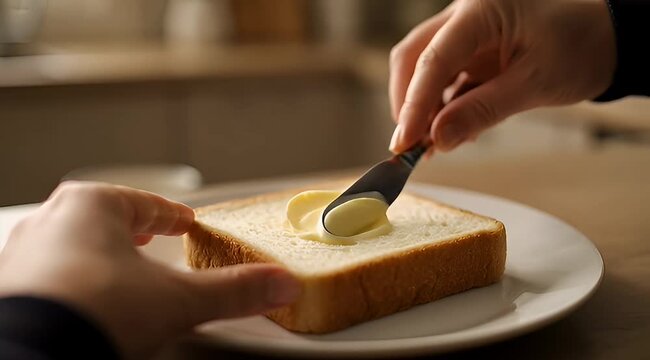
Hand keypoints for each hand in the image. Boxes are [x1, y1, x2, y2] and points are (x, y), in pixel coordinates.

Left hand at [0, 182, 299, 358]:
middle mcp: (51, 223)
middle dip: (129, 229)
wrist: (33, 353)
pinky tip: (83, 303)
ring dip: (96, 254)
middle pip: (101, 217)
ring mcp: (24, 256)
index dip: (171, 214)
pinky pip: (47, 275)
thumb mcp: (179, 300)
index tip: (183, 220)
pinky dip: (70, 281)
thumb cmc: (94, 311)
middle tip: (146, 238)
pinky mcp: (9, 289)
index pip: (145, 203)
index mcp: (92, 206)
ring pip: (69, 243)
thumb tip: (279, 284)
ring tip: (117, 272)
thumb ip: (233, 291)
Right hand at [389, 0, 615, 152]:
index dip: (414, 104)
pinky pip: (444, 78)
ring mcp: (466, 31)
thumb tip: (437, 140)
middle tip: (411, 146)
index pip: (433, 58)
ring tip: (436, 144)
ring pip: (424, 68)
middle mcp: (465, 15)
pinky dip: (442, 106)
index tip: (404, 143)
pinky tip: (454, 130)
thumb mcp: (534, 83)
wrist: (608, 40)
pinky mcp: (471, 49)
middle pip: (414, 57)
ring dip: (424, 108)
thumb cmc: (581, 48)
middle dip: (409, 102)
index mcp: (482, 9)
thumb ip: (482, 110)